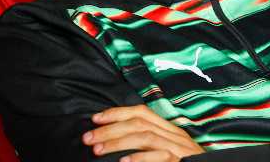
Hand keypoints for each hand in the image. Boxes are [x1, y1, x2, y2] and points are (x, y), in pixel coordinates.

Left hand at [83, 105, 203, 160]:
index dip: (117, 112)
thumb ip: (150, 144)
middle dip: (110, 128)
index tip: (95, 118)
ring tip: (98, 149)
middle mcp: (174, 135)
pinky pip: (159, 157)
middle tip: (88, 137)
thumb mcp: (169, 149)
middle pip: (139, 122)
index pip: (141, 112)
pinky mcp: (181, 161)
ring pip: (144, 137)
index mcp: (170, 129)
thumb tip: (119, 139)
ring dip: (117, 142)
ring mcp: (178, 148)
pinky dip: (139, 159)